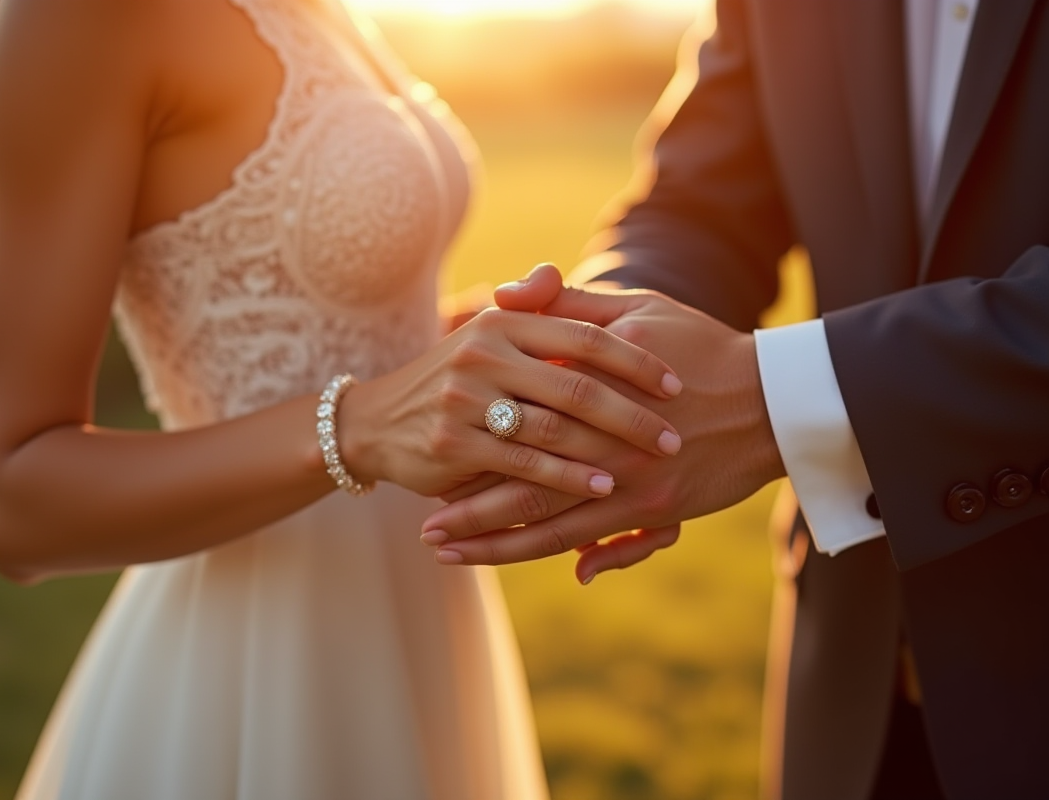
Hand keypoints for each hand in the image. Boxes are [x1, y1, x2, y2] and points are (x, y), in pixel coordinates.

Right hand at [338, 306, 683, 499]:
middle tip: (675, 436)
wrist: (375, 423)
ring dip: (609, 448)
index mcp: (501, 323)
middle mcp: (483, 354)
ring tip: (651, 463)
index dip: (635, 359)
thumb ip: (526, 308)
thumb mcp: (483, 335)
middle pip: (576, 383)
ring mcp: (465, 400)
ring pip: (554, 426)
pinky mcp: (454, 443)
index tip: (676, 383)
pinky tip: (604, 489)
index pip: (584, 334)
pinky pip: (526, 463)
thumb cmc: (451, 380)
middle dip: (633, 413)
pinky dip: (570, 477)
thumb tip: (553, 274)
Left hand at [421, 265, 785, 580]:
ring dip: (491, 540)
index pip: (515, 410)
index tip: (428, 449)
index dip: (470, 436)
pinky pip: (590, 539)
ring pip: (545, 519)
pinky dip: (545, 552)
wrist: (775, 398)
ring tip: (445, 552)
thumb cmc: (701, 345)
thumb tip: (503, 296)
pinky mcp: (654, 510)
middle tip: (423, 526)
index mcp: (593, 379)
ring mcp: (630, 478)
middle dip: (466, 506)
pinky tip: (510, 561)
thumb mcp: (637, 308)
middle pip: (518, 477)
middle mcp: (606, 435)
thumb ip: (566, 307)